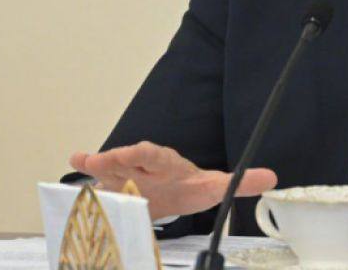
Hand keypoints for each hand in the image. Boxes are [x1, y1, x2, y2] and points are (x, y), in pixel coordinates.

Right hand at [68, 141, 276, 220]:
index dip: (146, 155)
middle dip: (117, 158)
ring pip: (111, 166)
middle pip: (130, 157)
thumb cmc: (191, 187)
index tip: (135, 152)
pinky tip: (75, 162)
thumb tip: (272, 177)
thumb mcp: (216, 187)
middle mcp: (146, 163)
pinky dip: (87, 171)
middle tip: (101, 160)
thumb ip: (240, 183)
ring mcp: (127, 173)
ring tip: (82, 161)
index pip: (157, 154)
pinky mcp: (114, 185)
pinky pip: (99, 178)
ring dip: (98, 164)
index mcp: (169, 163)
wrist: (174, 193)